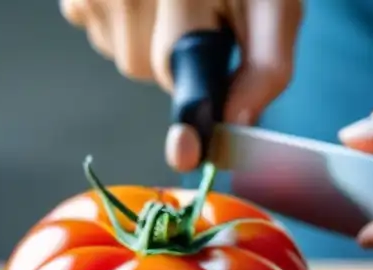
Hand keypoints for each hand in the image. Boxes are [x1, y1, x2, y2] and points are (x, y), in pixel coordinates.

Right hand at [61, 0, 301, 171]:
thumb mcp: (270, 1)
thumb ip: (265, 64)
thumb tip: (239, 119)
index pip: (185, 66)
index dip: (189, 118)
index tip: (184, 152)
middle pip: (151, 70)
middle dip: (180, 54)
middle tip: (202, 7)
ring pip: (126, 55)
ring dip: (151, 36)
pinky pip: (101, 31)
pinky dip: (125, 20)